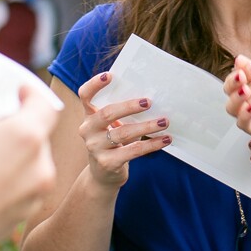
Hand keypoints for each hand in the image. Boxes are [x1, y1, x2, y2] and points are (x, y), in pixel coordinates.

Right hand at [0, 86, 59, 250]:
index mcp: (25, 137)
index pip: (45, 105)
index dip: (32, 94)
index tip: (19, 92)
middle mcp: (38, 169)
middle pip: (36, 137)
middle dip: (14, 128)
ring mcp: (31, 198)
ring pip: (29, 165)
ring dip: (10, 156)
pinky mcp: (19, 220)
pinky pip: (18, 189)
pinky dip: (4, 180)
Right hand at [75, 71, 168, 189]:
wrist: (103, 175)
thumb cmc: (112, 143)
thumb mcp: (111, 127)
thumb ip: (121, 113)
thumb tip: (150, 99)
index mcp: (88, 116)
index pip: (85, 96)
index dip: (94, 84)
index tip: (109, 75)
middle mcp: (87, 130)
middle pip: (107, 113)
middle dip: (129, 106)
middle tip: (148, 102)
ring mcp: (95, 148)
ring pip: (123, 133)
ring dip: (147, 126)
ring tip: (164, 121)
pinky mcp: (108, 163)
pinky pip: (133, 150)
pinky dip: (152, 144)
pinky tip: (165, 139)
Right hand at [224, 39, 250, 150]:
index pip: (241, 70)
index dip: (239, 67)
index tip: (241, 63)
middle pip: (230, 88)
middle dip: (232, 81)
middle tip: (240, 76)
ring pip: (232, 106)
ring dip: (235, 98)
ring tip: (245, 92)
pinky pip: (244, 123)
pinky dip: (244, 116)